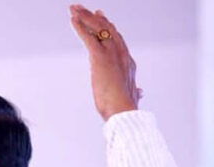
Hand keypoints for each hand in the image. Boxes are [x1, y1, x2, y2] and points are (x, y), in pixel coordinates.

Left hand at [69, 4, 139, 120]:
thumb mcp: (131, 96)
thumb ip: (136, 91)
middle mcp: (121, 54)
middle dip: (94, 17)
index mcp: (128, 62)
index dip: (108, 27)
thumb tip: (140, 92)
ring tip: (74, 8)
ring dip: (85, 17)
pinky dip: (80, 27)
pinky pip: (88, 38)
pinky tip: (72, 20)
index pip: (117, 39)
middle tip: (83, 9)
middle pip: (107, 29)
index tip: (100, 17)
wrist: (123, 110)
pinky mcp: (99, 58)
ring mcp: (111, 54)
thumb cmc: (125, 107)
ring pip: (98, 29)